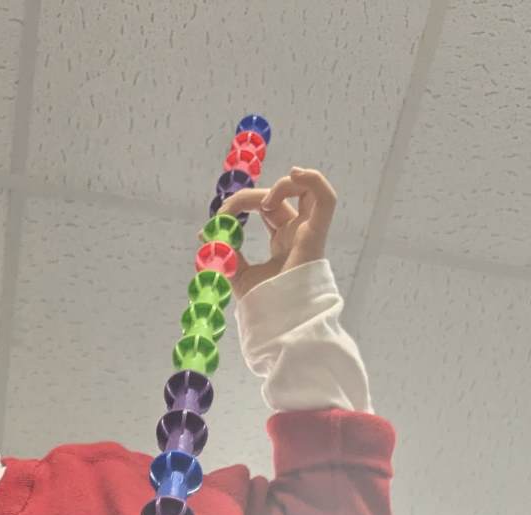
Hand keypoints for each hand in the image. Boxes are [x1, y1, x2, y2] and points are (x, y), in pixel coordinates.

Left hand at [212, 166, 337, 298]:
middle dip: (248, 197)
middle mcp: (296, 233)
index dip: (240, 204)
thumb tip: (205, 236)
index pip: (264, 207)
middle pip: (278, 198)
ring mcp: (308, 233)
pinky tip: (294, 174)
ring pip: (306, 190)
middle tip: (226, 211)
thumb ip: (227, 254)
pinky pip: (326, 198)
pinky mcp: (316, 235)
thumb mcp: (238, 275)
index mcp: (282, 241)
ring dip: (281, 185)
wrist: (279, 323)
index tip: (219, 217)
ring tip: (261, 204)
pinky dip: (313, 180)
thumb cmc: (265, 305)